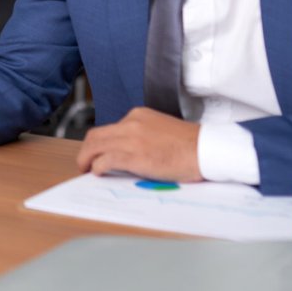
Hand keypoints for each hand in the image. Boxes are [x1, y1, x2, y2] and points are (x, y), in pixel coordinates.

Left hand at [73, 107, 202, 181]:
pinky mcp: (133, 156)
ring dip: (86, 160)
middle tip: (85, 163)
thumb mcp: (162, 131)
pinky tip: (98, 174)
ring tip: (86, 170)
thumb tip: (131, 151)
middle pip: (96, 136)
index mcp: (138, 116)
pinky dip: (97, 168)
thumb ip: (143, 136)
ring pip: (94, 147)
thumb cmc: (191, 145)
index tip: (97, 154)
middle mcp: (131, 123)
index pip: (109, 128)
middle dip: (86, 151)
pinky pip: (104, 161)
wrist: (206, 150)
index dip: (99, 143)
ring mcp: (131, 139)